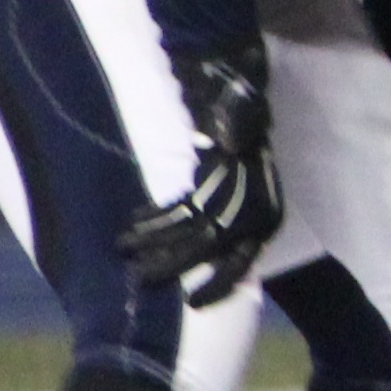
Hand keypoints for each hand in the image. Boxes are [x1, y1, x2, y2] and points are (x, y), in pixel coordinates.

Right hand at [120, 43, 284, 304]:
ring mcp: (240, 186)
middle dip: (176, 267)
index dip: (221, 283)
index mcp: (267, 213)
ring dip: (155, 244)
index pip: (244, 261)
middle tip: (142, 281)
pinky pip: (183, 204)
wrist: (234, 87)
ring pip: (193, 230)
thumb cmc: (235, 138)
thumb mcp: (240, 183)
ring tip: (124, 251)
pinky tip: (132, 226)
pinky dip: (155, 219)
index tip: (194, 303)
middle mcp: (259, 205)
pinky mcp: (218, 167)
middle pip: (214, 249)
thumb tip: (203, 251)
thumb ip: (223, 214)